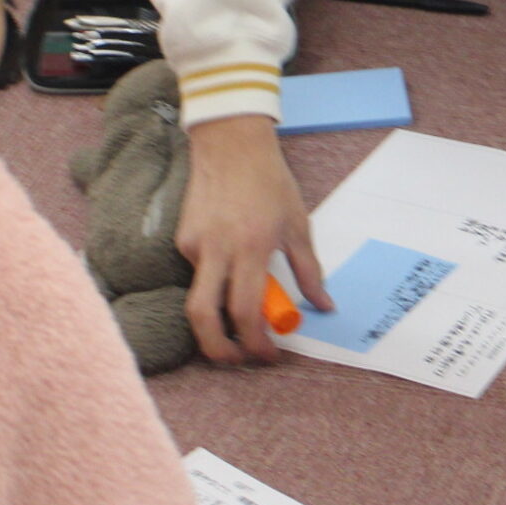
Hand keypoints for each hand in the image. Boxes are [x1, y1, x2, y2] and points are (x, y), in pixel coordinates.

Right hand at [174, 116, 325, 365]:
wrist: (231, 143)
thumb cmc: (270, 182)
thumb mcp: (298, 225)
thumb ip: (309, 270)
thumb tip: (324, 306)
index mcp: (252, 246)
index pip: (245, 310)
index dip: (255, 342)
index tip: (269, 355)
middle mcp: (217, 248)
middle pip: (203, 317)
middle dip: (217, 349)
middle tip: (238, 361)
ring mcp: (194, 244)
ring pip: (198, 297)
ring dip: (215, 320)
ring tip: (238, 326)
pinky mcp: (181, 238)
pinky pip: (197, 273)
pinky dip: (214, 282)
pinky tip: (230, 265)